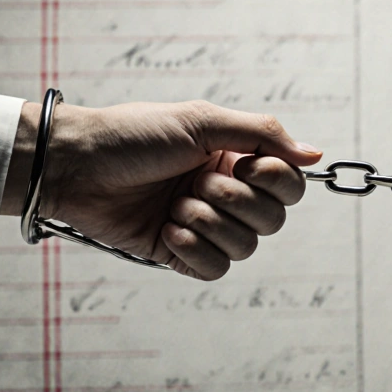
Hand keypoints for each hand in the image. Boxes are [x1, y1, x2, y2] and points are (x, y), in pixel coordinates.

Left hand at [3, 100, 321, 280]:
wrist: (75, 167)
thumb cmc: (132, 135)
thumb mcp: (200, 121)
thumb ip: (261, 132)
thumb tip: (315, 154)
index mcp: (235, 159)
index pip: (288, 185)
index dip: (275, 181)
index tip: (245, 164)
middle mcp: (224, 194)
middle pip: (273, 220)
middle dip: (237, 203)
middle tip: (198, 183)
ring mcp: (202, 226)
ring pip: (245, 248)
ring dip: (210, 225)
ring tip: (176, 207)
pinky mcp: (178, 253)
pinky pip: (214, 270)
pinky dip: (195, 252)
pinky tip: (169, 231)